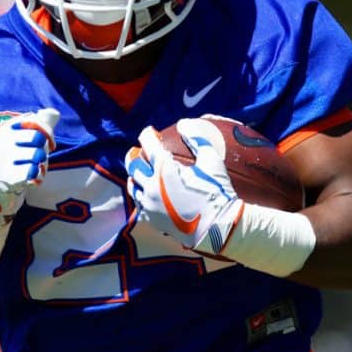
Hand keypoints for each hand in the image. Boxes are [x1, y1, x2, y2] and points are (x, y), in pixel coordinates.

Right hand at [0, 108, 59, 225]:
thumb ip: (37, 127)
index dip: (46, 133)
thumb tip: (54, 112)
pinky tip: (28, 181)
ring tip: (29, 172)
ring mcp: (2, 158)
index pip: (34, 120)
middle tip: (34, 161)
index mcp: (1, 129)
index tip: (46, 144)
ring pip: (38, 154)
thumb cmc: (8, 166)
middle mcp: (0, 140)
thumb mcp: (17, 143)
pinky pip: (35, 171)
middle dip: (42, 150)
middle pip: (38, 137)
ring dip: (40, 166)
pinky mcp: (8, 176)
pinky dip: (36, 177)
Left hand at [126, 118, 243, 254]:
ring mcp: (149, 204)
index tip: (151, 132)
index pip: (148, 143)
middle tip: (138, 151)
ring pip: (133, 185)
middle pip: (133, 164)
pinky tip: (146, 193)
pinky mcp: (151, 219)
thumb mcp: (212, 161)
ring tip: (140, 172)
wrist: (217, 228)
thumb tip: (183, 124)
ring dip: (135, 176)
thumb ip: (197, 139)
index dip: (148, 134)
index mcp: (164, 169)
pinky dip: (141, 195)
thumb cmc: (217, 192)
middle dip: (134, 154)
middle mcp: (151, 185)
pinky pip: (140, 204)